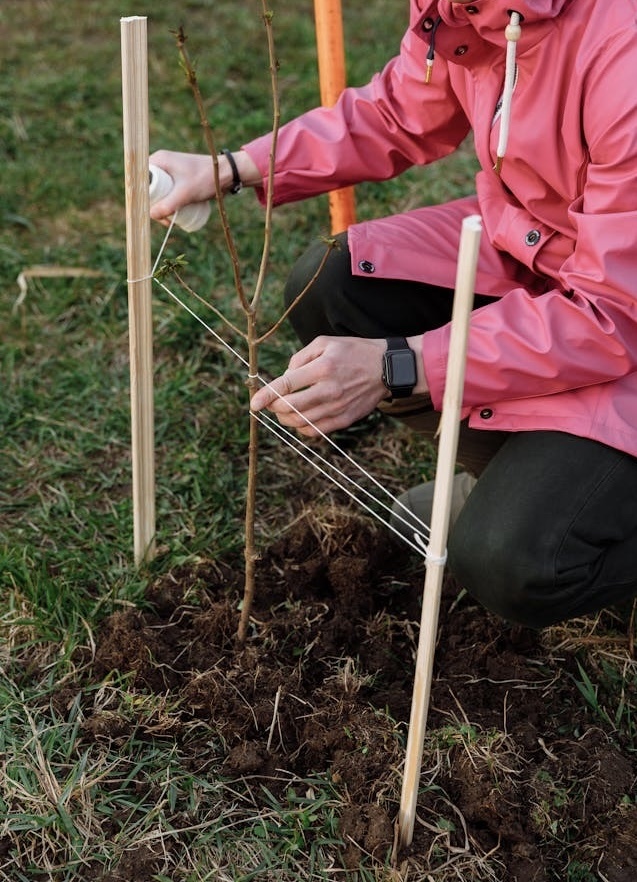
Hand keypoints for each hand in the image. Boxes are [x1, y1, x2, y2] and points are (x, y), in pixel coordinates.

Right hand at [148, 149, 259, 222]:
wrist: (228, 174)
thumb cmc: (206, 179)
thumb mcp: (185, 194)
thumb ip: (168, 205)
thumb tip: (151, 215)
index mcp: (159, 160)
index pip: (141, 179)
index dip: (141, 196)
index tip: (148, 212)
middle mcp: (163, 164)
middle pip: (150, 188)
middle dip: (155, 206)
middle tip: (166, 220)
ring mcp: (171, 171)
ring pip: (160, 193)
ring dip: (163, 207)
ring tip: (172, 221)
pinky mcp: (180, 179)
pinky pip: (169, 192)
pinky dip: (170, 204)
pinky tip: (174, 215)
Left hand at [250, 335, 389, 436]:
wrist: (387, 369)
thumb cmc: (353, 352)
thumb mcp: (325, 342)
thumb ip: (300, 357)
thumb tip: (284, 376)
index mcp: (323, 368)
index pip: (286, 385)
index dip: (266, 396)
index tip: (254, 403)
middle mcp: (329, 390)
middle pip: (290, 407)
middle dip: (273, 407)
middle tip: (270, 403)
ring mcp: (337, 407)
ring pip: (300, 422)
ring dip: (285, 418)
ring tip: (283, 410)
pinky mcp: (344, 420)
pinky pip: (315, 431)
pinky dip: (301, 428)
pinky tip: (300, 418)